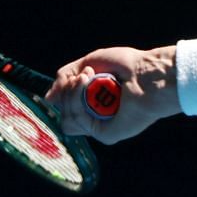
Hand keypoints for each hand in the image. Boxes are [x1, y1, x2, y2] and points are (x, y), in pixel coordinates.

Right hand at [45, 45, 180, 144]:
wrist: (147, 73)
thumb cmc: (126, 66)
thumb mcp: (89, 63)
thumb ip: (65, 78)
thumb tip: (48, 98)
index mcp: (93, 103)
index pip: (65, 107)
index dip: (65, 92)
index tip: (77, 76)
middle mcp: (96, 118)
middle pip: (63, 114)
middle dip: (69, 91)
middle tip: (87, 74)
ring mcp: (100, 127)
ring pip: (67, 119)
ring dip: (73, 94)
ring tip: (90, 77)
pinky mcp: (106, 134)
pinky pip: (76, 122)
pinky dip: (79, 100)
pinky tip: (90, 84)